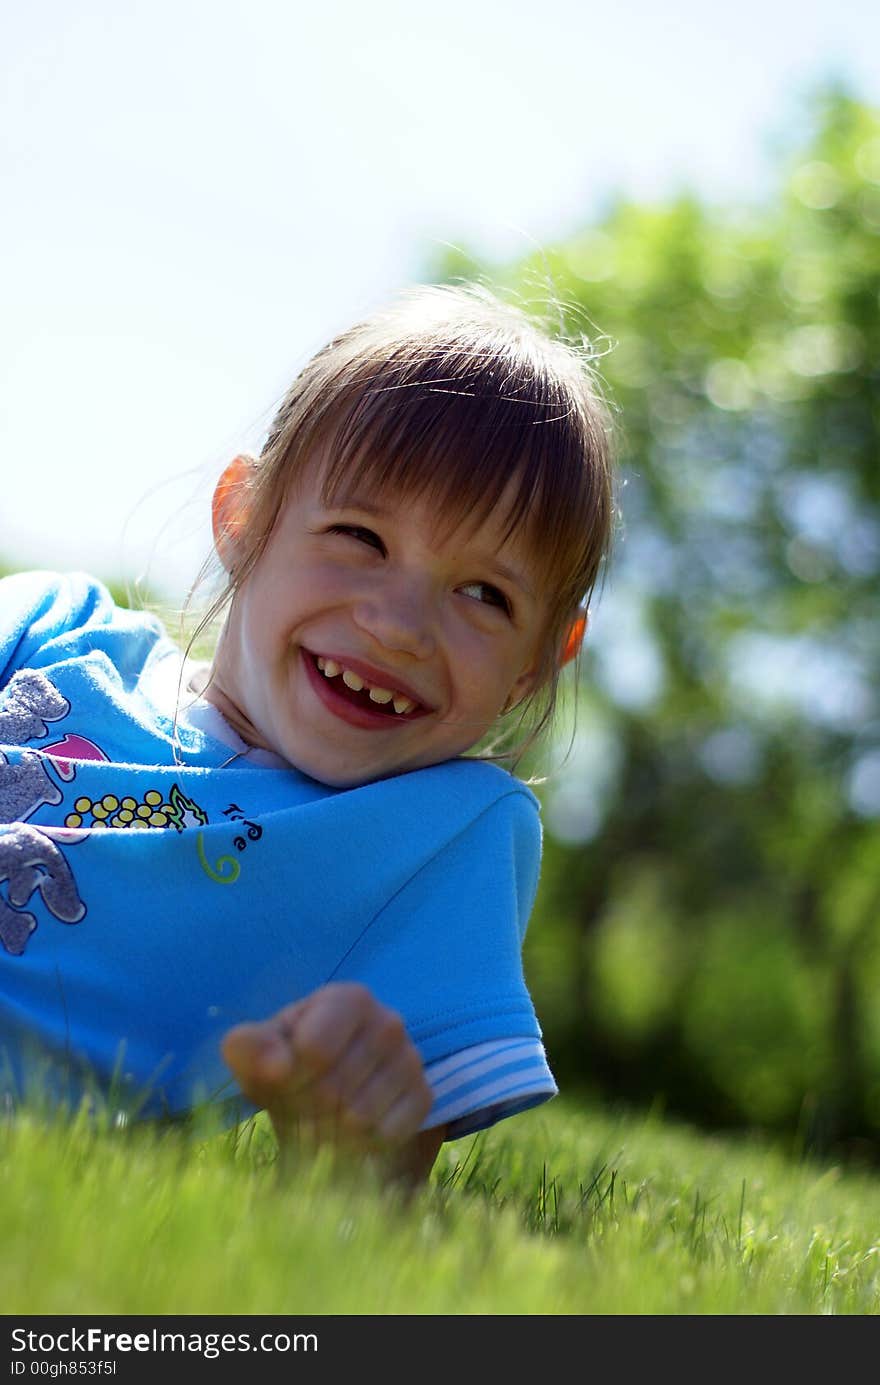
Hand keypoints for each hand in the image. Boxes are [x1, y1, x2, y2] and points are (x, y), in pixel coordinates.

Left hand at [221, 982, 435, 1158]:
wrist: (323, 1100)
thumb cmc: (285, 1068)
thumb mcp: (255, 1054)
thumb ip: (247, 1047)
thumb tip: (277, 1066)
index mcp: (348, 998)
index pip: (315, 1050)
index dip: (290, 1076)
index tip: (282, 1078)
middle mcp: (388, 1022)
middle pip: (334, 1088)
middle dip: (308, 1109)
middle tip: (301, 1105)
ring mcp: (411, 1059)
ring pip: (360, 1116)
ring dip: (331, 1131)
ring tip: (323, 1118)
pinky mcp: (424, 1096)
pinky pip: (387, 1133)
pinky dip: (361, 1143)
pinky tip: (352, 1129)